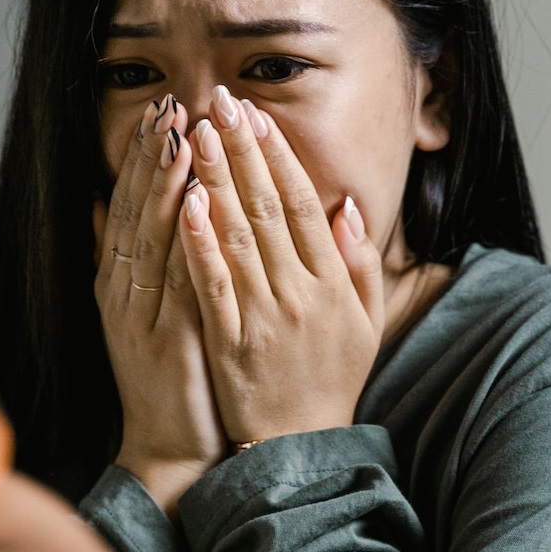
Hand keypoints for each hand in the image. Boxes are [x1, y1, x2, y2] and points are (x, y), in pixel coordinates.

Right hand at [94, 96, 224, 512]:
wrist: (171, 446)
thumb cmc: (171, 375)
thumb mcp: (139, 310)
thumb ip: (121, 258)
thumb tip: (100, 206)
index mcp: (120, 280)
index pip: (129, 204)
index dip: (142, 157)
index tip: (161, 111)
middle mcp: (123, 290)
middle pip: (134, 210)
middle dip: (150, 156)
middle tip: (167, 105)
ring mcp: (141, 313)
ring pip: (149, 236)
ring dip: (162, 184)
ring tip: (179, 135)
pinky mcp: (165, 338)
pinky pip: (172, 278)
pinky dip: (180, 238)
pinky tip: (192, 202)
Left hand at [179, 87, 383, 444]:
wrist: (299, 449)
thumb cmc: (330, 380)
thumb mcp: (364, 322)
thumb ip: (358, 262)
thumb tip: (346, 204)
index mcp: (332, 284)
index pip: (302, 205)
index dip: (279, 156)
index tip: (258, 116)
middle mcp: (301, 294)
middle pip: (267, 208)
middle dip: (242, 151)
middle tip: (220, 103)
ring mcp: (263, 318)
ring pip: (238, 236)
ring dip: (217, 180)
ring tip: (198, 134)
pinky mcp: (229, 343)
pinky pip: (212, 285)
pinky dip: (200, 243)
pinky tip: (186, 203)